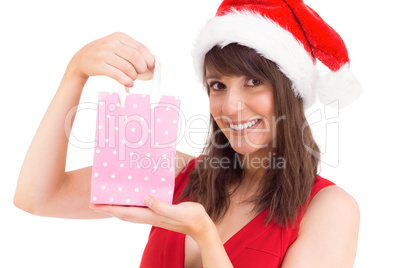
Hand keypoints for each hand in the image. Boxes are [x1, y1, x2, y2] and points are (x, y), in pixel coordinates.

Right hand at [67, 32, 154, 86]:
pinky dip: (126, 81)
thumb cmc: (105, 54)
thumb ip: (133, 52)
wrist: (81, 59)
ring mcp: (104, 54)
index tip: (154, 69)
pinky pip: (118, 75)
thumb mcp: (117, 47)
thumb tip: (154, 63)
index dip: (150, 60)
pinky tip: (128, 83)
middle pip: (136, 58)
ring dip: (134, 76)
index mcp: (120, 37)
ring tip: (132, 79)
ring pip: (128, 68)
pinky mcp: (99, 65)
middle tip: (140, 74)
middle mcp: (112, 43)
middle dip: (142, 69)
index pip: (141, 48)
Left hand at [90, 196, 212, 241]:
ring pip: (130, 213)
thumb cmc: (192, 218)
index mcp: (151, 216)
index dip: (110, 209)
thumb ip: (162, 206)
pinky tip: (131, 200)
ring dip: (117, 208)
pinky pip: (139, 210)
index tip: (96, 204)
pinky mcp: (158, 214)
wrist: (201, 227)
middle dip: (108, 209)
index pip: (125, 212)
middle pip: (123, 214)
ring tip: (108, 201)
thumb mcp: (179, 210)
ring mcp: (153, 216)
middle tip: (95, 202)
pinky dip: (129, 206)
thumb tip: (146, 199)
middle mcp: (149, 217)